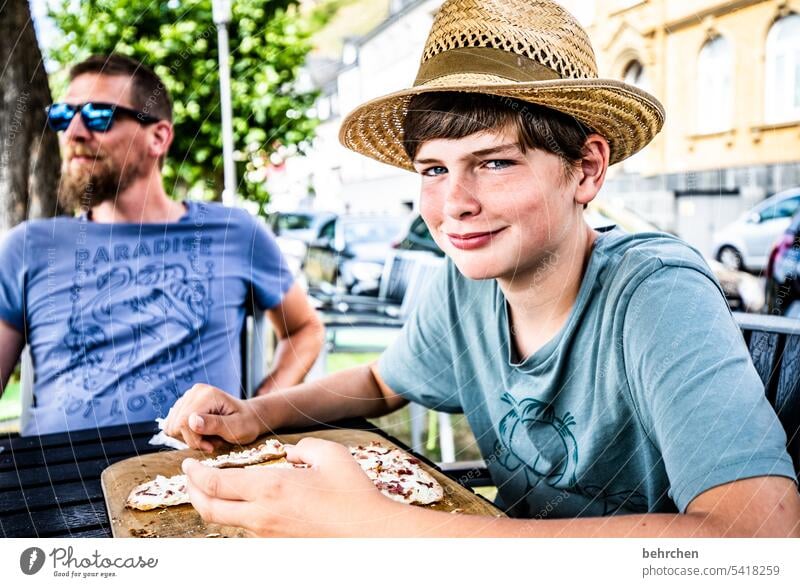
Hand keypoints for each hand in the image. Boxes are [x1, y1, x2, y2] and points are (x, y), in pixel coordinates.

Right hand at [164, 384, 261, 451]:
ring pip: (171, 427)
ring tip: (210, 437)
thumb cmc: (246, 424)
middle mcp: (194, 392)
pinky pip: (173, 427)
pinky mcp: (183, 406)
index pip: (183, 422)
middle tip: (212, 442)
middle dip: (192, 440)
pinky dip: (186, 435)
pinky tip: (202, 434)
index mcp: (207, 394)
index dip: (194, 440)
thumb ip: (214, 424)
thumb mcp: (236, 428)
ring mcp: (187, 397)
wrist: (248, 418)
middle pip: (175, 425)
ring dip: (190, 438)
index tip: (211, 446)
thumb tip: (191, 421)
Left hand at [182, 437, 399, 536]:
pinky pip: (248, 529)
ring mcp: (269, 535)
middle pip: (209, 510)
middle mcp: (262, 516)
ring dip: (213, 505)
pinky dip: (237, 515)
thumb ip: (303, 447)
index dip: (195, 474)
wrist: (370, 533)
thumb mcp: (330, 453)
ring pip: (227, 522)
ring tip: (213, 490)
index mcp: (270, 488)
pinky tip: (245, 504)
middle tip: (189, 479)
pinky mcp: (279, 545)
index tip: (188, 464)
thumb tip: (290, 454)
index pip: (216, 484)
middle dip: (192, 493)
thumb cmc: (352, 492)